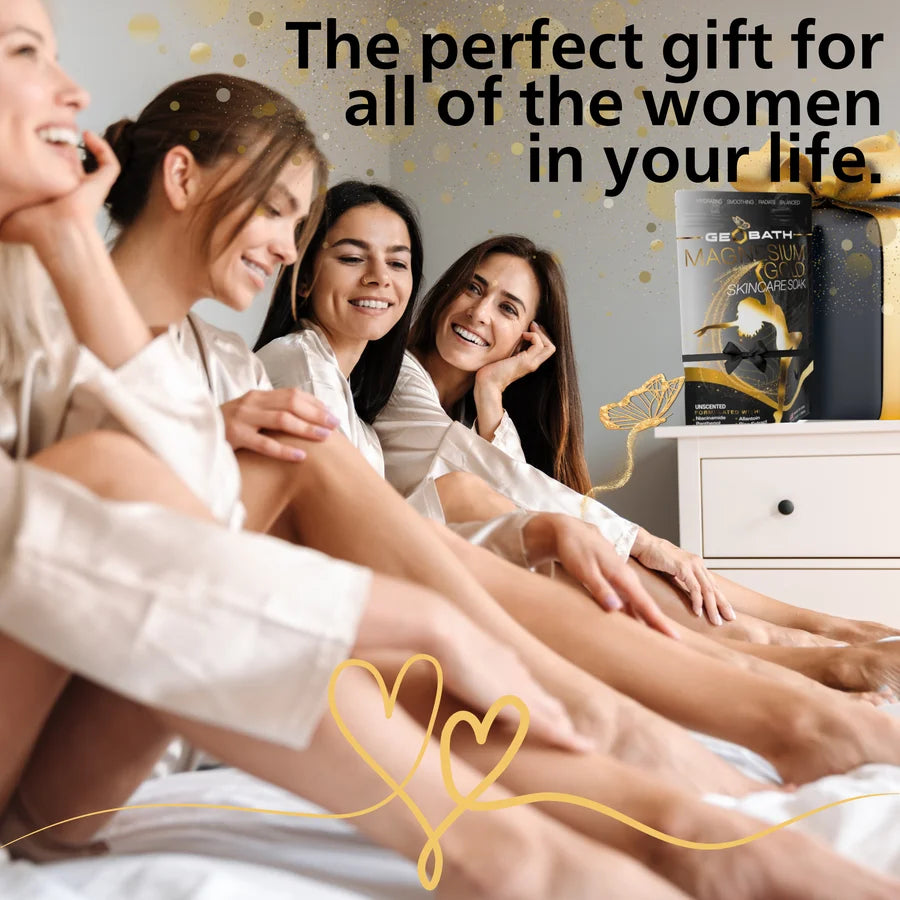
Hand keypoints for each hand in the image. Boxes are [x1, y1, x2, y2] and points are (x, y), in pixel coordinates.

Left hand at [0, 131, 118, 251]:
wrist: (57, 234)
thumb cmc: (34, 230)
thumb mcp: (5, 221)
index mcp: (53, 196)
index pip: (51, 172)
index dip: (44, 156)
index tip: (29, 142)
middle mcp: (73, 191)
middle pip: (69, 162)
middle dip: (61, 146)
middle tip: (47, 129)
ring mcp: (90, 188)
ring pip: (90, 162)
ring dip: (81, 146)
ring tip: (66, 128)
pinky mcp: (101, 186)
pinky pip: (110, 165)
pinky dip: (103, 149)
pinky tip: (88, 136)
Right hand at [221, 388, 338, 460]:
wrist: (193, 434)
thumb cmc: (227, 428)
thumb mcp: (249, 415)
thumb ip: (271, 412)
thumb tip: (305, 418)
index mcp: (257, 395)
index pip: (292, 394)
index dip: (315, 403)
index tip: (332, 415)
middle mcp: (250, 402)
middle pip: (291, 403)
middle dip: (316, 414)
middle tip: (335, 425)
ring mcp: (242, 418)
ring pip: (281, 419)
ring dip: (306, 428)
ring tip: (324, 438)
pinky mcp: (235, 436)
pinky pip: (264, 443)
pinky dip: (284, 450)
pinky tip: (300, 456)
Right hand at [355, 576, 593, 753]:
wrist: (439, 628)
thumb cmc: (429, 633)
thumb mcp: (432, 648)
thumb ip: (431, 656)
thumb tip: (411, 655)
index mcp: (495, 655)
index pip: (518, 680)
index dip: (528, 695)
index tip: (537, 706)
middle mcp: (513, 669)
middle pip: (541, 695)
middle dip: (554, 712)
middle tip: (567, 728)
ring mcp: (518, 685)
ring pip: (550, 710)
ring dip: (563, 726)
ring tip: (577, 741)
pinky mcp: (519, 702)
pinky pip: (552, 724)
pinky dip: (567, 737)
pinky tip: (582, 747)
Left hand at [475, 321, 555, 393]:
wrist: (487, 382)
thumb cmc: (492, 369)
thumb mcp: (506, 354)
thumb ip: (515, 347)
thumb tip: (518, 334)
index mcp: (529, 362)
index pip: (546, 348)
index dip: (541, 336)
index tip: (530, 328)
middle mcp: (533, 364)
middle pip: (551, 347)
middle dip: (543, 333)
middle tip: (532, 325)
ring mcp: (531, 364)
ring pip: (549, 347)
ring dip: (539, 334)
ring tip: (526, 331)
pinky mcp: (526, 362)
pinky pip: (538, 345)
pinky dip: (533, 336)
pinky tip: (522, 336)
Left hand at [526, 514, 679, 638]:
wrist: (569, 531)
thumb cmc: (575, 549)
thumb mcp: (584, 570)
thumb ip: (600, 589)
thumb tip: (615, 608)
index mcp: (622, 576)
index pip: (645, 603)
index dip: (659, 622)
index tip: (674, 638)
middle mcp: (626, 578)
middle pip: (646, 606)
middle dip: (659, 624)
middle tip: (674, 645)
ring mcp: (620, 578)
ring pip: (638, 603)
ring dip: (648, 619)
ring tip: (659, 638)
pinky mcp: (613, 580)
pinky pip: (628, 599)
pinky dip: (634, 611)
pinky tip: (635, 622)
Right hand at [630, 528, 734, 624]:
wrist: (644, 544)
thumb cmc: (654, 556)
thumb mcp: (673, 570)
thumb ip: (682, 579)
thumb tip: (686, 593)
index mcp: (696, 564)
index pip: (712, 584)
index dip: (720, 598)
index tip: (725, 611)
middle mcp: (697, 563)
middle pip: (713, 587)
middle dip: (722, 605)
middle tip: (730, 618)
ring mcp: (691, 565)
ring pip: (707, 589)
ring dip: (712, 607)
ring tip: (715, 621)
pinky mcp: (682, 567)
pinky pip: (694, 587)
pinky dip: (697, 601)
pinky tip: (698, 611)